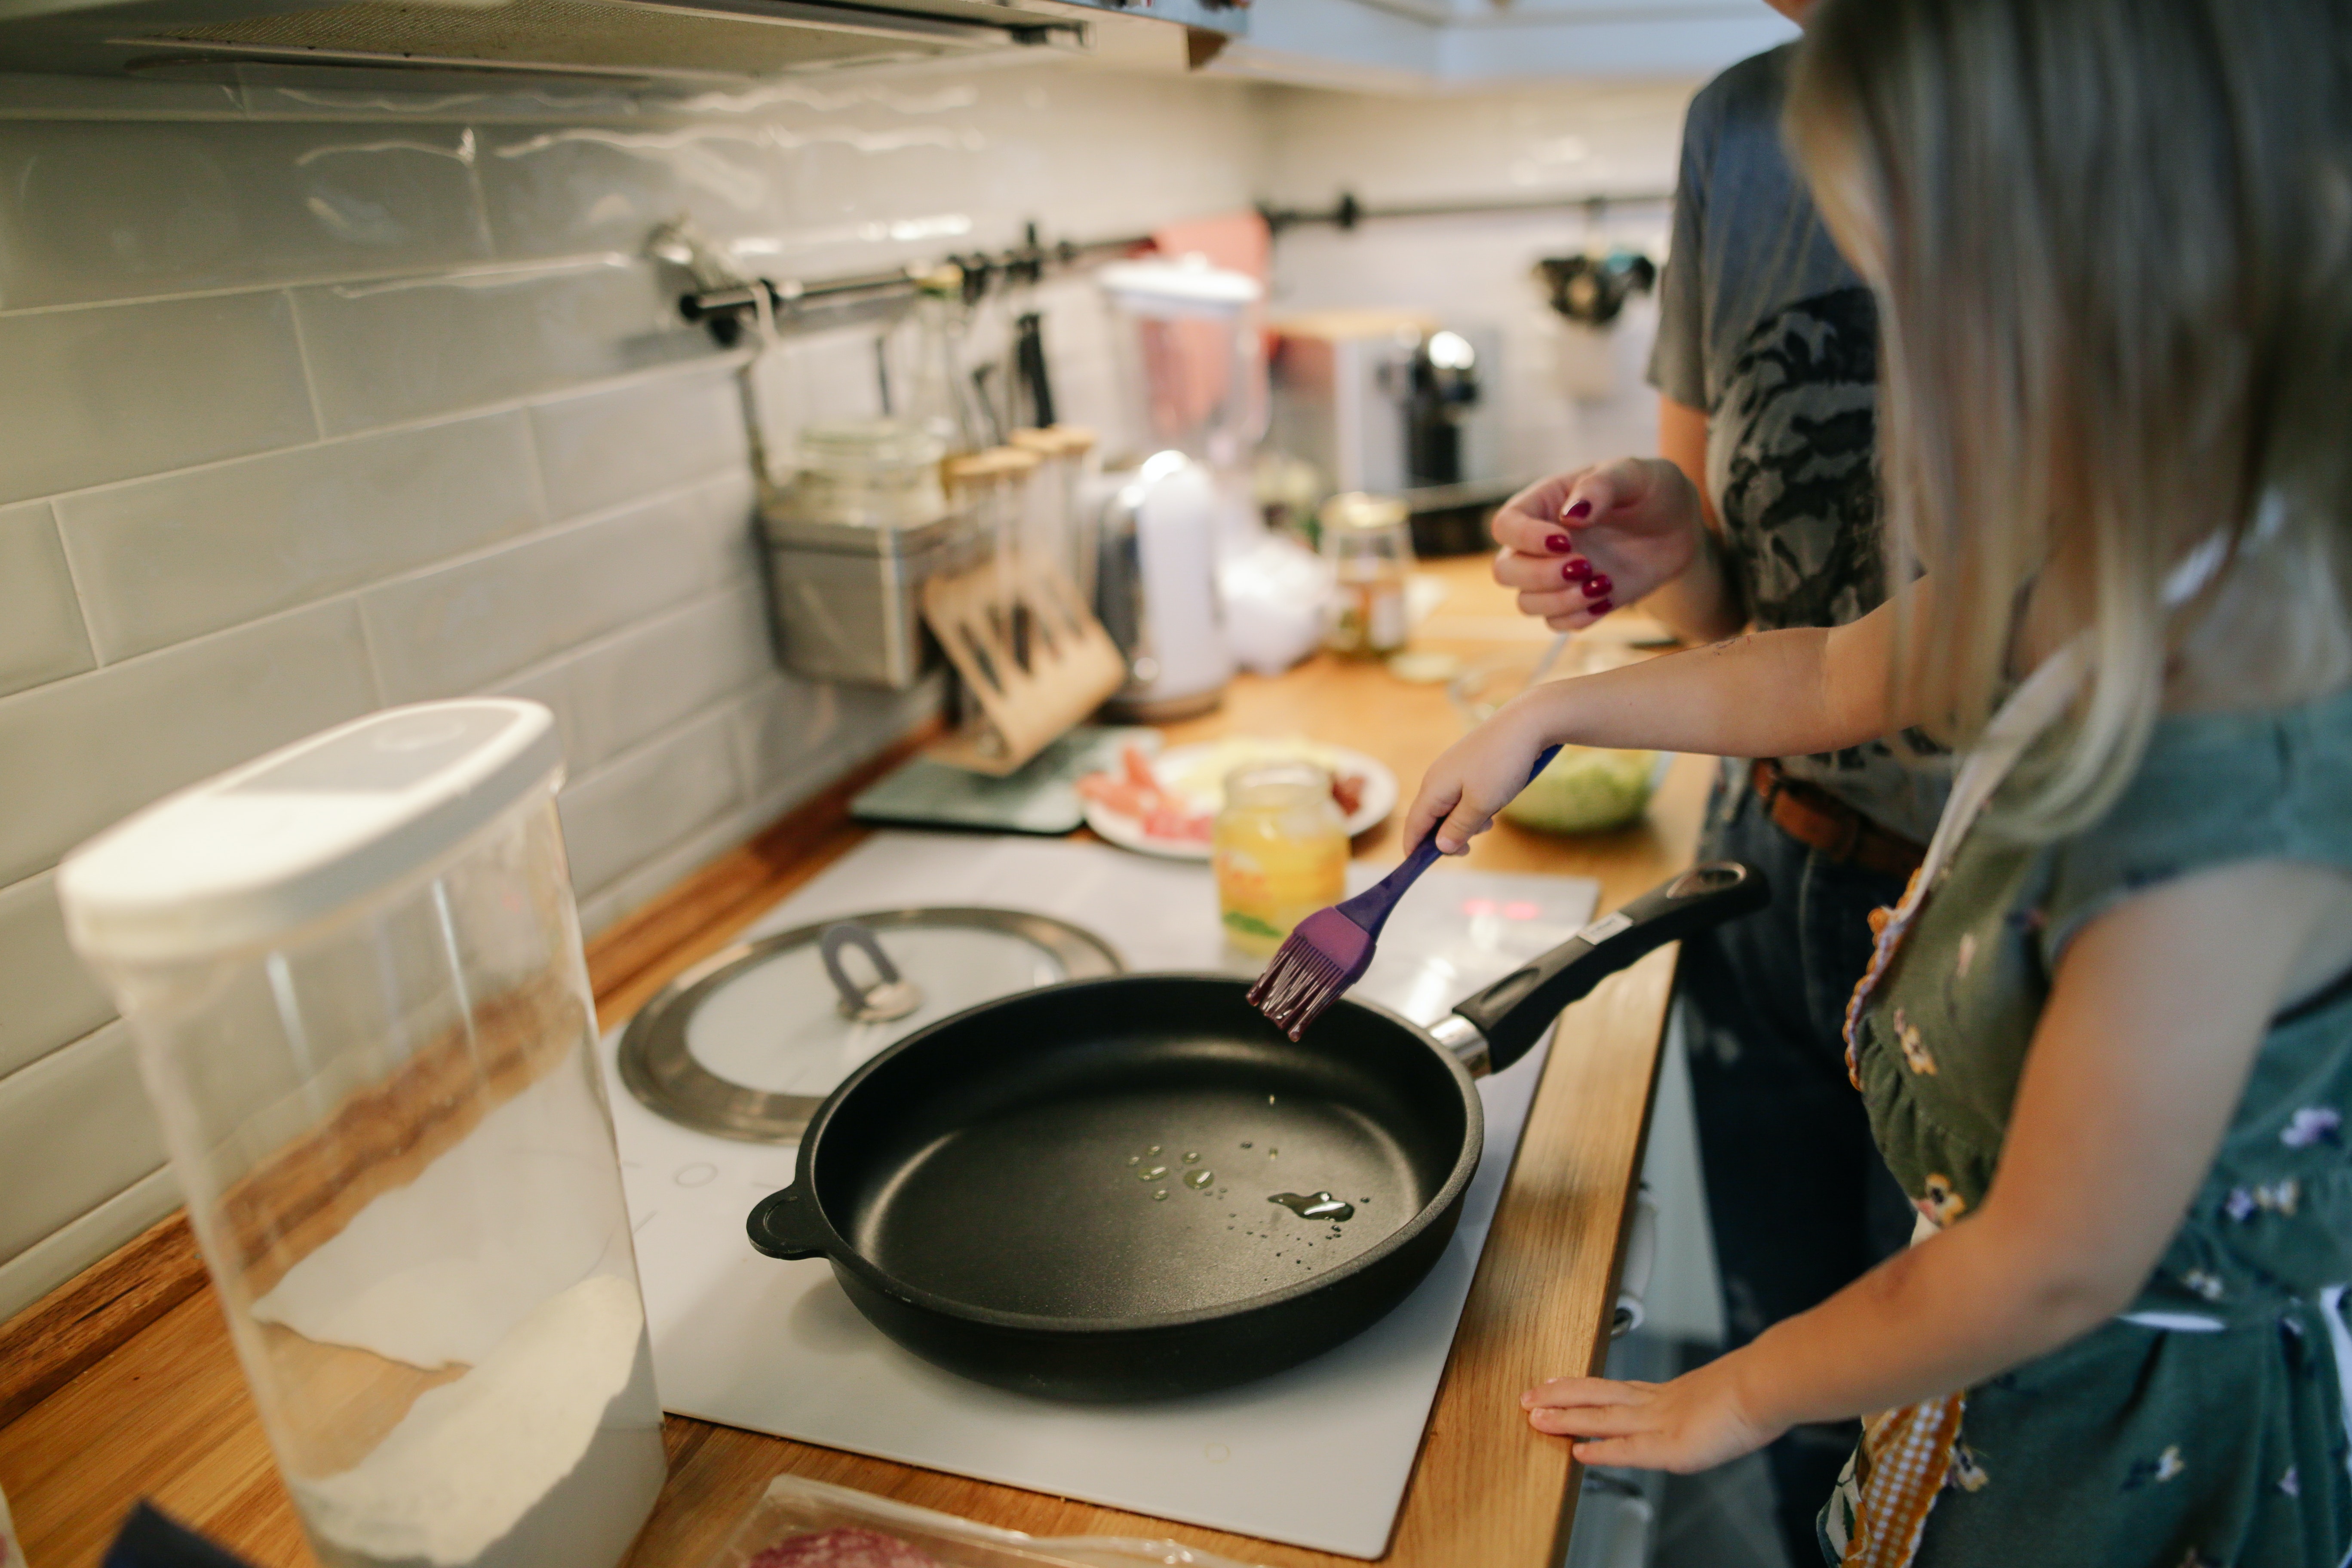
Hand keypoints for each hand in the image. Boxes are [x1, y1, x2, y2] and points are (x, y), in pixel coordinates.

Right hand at [1401, 700, 1553, 854]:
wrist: (1526, 723)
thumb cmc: (1501, 764)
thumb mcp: (1482, 804)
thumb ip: (1458, 828)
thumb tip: (1439, 847)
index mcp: (1433, 788)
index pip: (1413, 826)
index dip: (1414, 849)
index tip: (1418, 869)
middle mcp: (1436, 778)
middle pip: (1430, 818)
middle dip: (1447, 837)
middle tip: (1471, 847)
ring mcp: (1451, 770)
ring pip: (1449, 808)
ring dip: (1465, 822)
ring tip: (1490, 822)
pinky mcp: (1467, 765)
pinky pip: (1462, 795)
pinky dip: (1473, 807)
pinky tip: (1494, 804)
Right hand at [1490, 458, 1706, 630]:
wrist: (1679, 527)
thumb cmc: (1651, 490)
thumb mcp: (1634, 474)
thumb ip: (1601, 486)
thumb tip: (1570, 515)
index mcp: (1544, 504)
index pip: (1506, 525)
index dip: (1525, 538)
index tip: (1565, 541)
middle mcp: (1540, 543)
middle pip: (1505, 571)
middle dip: (1541, 575)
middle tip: (1586, 566)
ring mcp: (1555, 576)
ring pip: (1526, 603)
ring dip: (1561, 601)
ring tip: (1604, 584)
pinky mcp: (1576, 601)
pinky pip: (1556, 623)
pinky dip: (1578, 618)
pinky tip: (1608, 599)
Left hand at [1521, 1362, 1781, 1472]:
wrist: (1768, 1384)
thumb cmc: (1755, 1390)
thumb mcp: (1724, 1396)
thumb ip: (1707, 1405)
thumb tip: (1716, 1408)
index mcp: (1668, 1394)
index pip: (1615, 1389)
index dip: (1583, 1388)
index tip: (1557, 1383)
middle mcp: (1656, 1404)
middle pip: (1597, 1395)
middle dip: (1559, 1397)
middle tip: (1528, 1396)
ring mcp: (1661, 1423)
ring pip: (1602, 1416)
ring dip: (1566, 1418)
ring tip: (1536, 1417)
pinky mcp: (1672, 1446)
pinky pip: (1628, 1449)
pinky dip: (1601, 1450)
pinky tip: (1577, 1452)